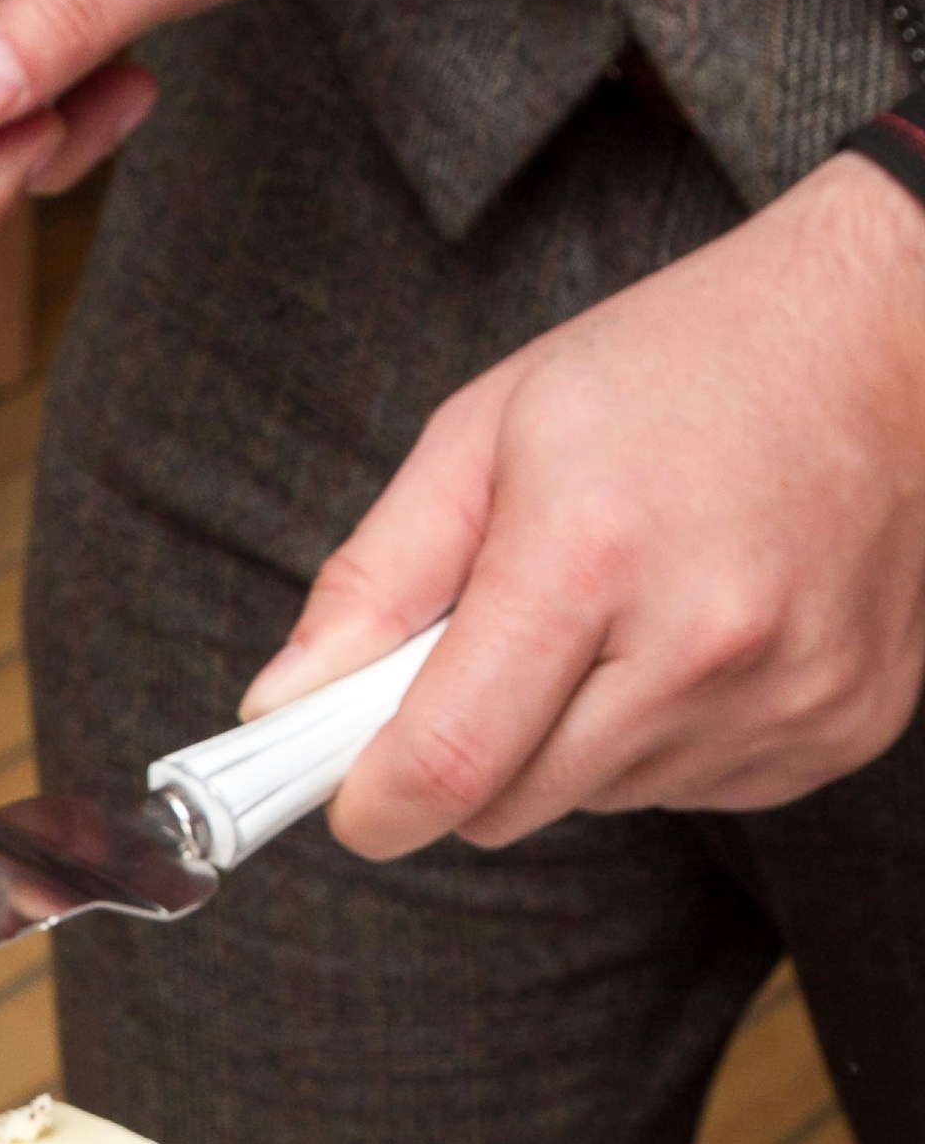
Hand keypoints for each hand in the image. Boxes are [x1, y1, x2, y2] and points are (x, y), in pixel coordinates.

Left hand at [241, 154, 924, 852]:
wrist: (892, 338)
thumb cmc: (677, 368)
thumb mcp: (489, 431)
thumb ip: (375, 578)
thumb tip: (280, 706)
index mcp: (589, 555)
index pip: (449, 762)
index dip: (374, 803)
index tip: (351, 797)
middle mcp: (699, 644)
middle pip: (511, 805)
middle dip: (470, 754)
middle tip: (494, 649)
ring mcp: (783, 698)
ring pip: (597, 802)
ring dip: (573, 738)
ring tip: (622, 612)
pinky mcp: (838, 730)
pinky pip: (690, 791)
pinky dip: (663, 737)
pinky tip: (697, 634)